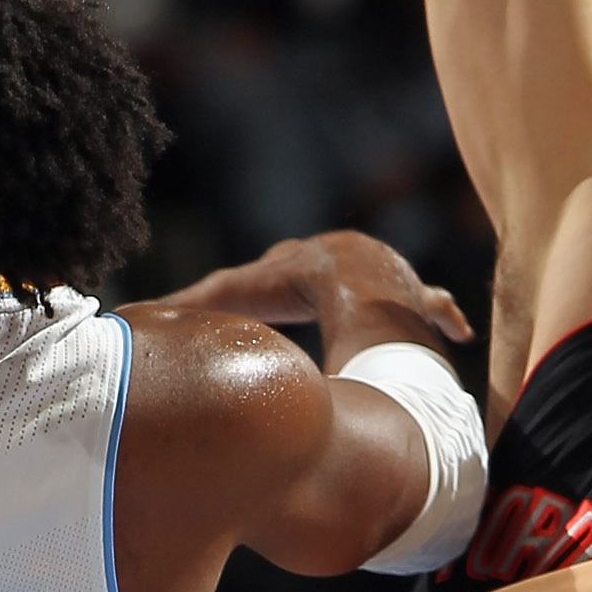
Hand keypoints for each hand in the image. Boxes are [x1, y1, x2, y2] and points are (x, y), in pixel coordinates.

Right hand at [158, 230, 471, 345]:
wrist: (351, 277)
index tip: (267, 295)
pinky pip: (434, 302)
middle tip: (323, 308)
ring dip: (388, 302)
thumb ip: (187, 310)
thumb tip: (128, 319)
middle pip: (331, 280)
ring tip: (396, 324)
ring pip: (386, 288)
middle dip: (326, 291)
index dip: (269, 290)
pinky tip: (463, 327)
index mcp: (300, 265)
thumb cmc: (292, 286)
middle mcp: (344, 264)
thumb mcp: (233, 296)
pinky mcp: (418, 296)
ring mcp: (384, 277)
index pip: (277, 277)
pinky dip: (444, 312)